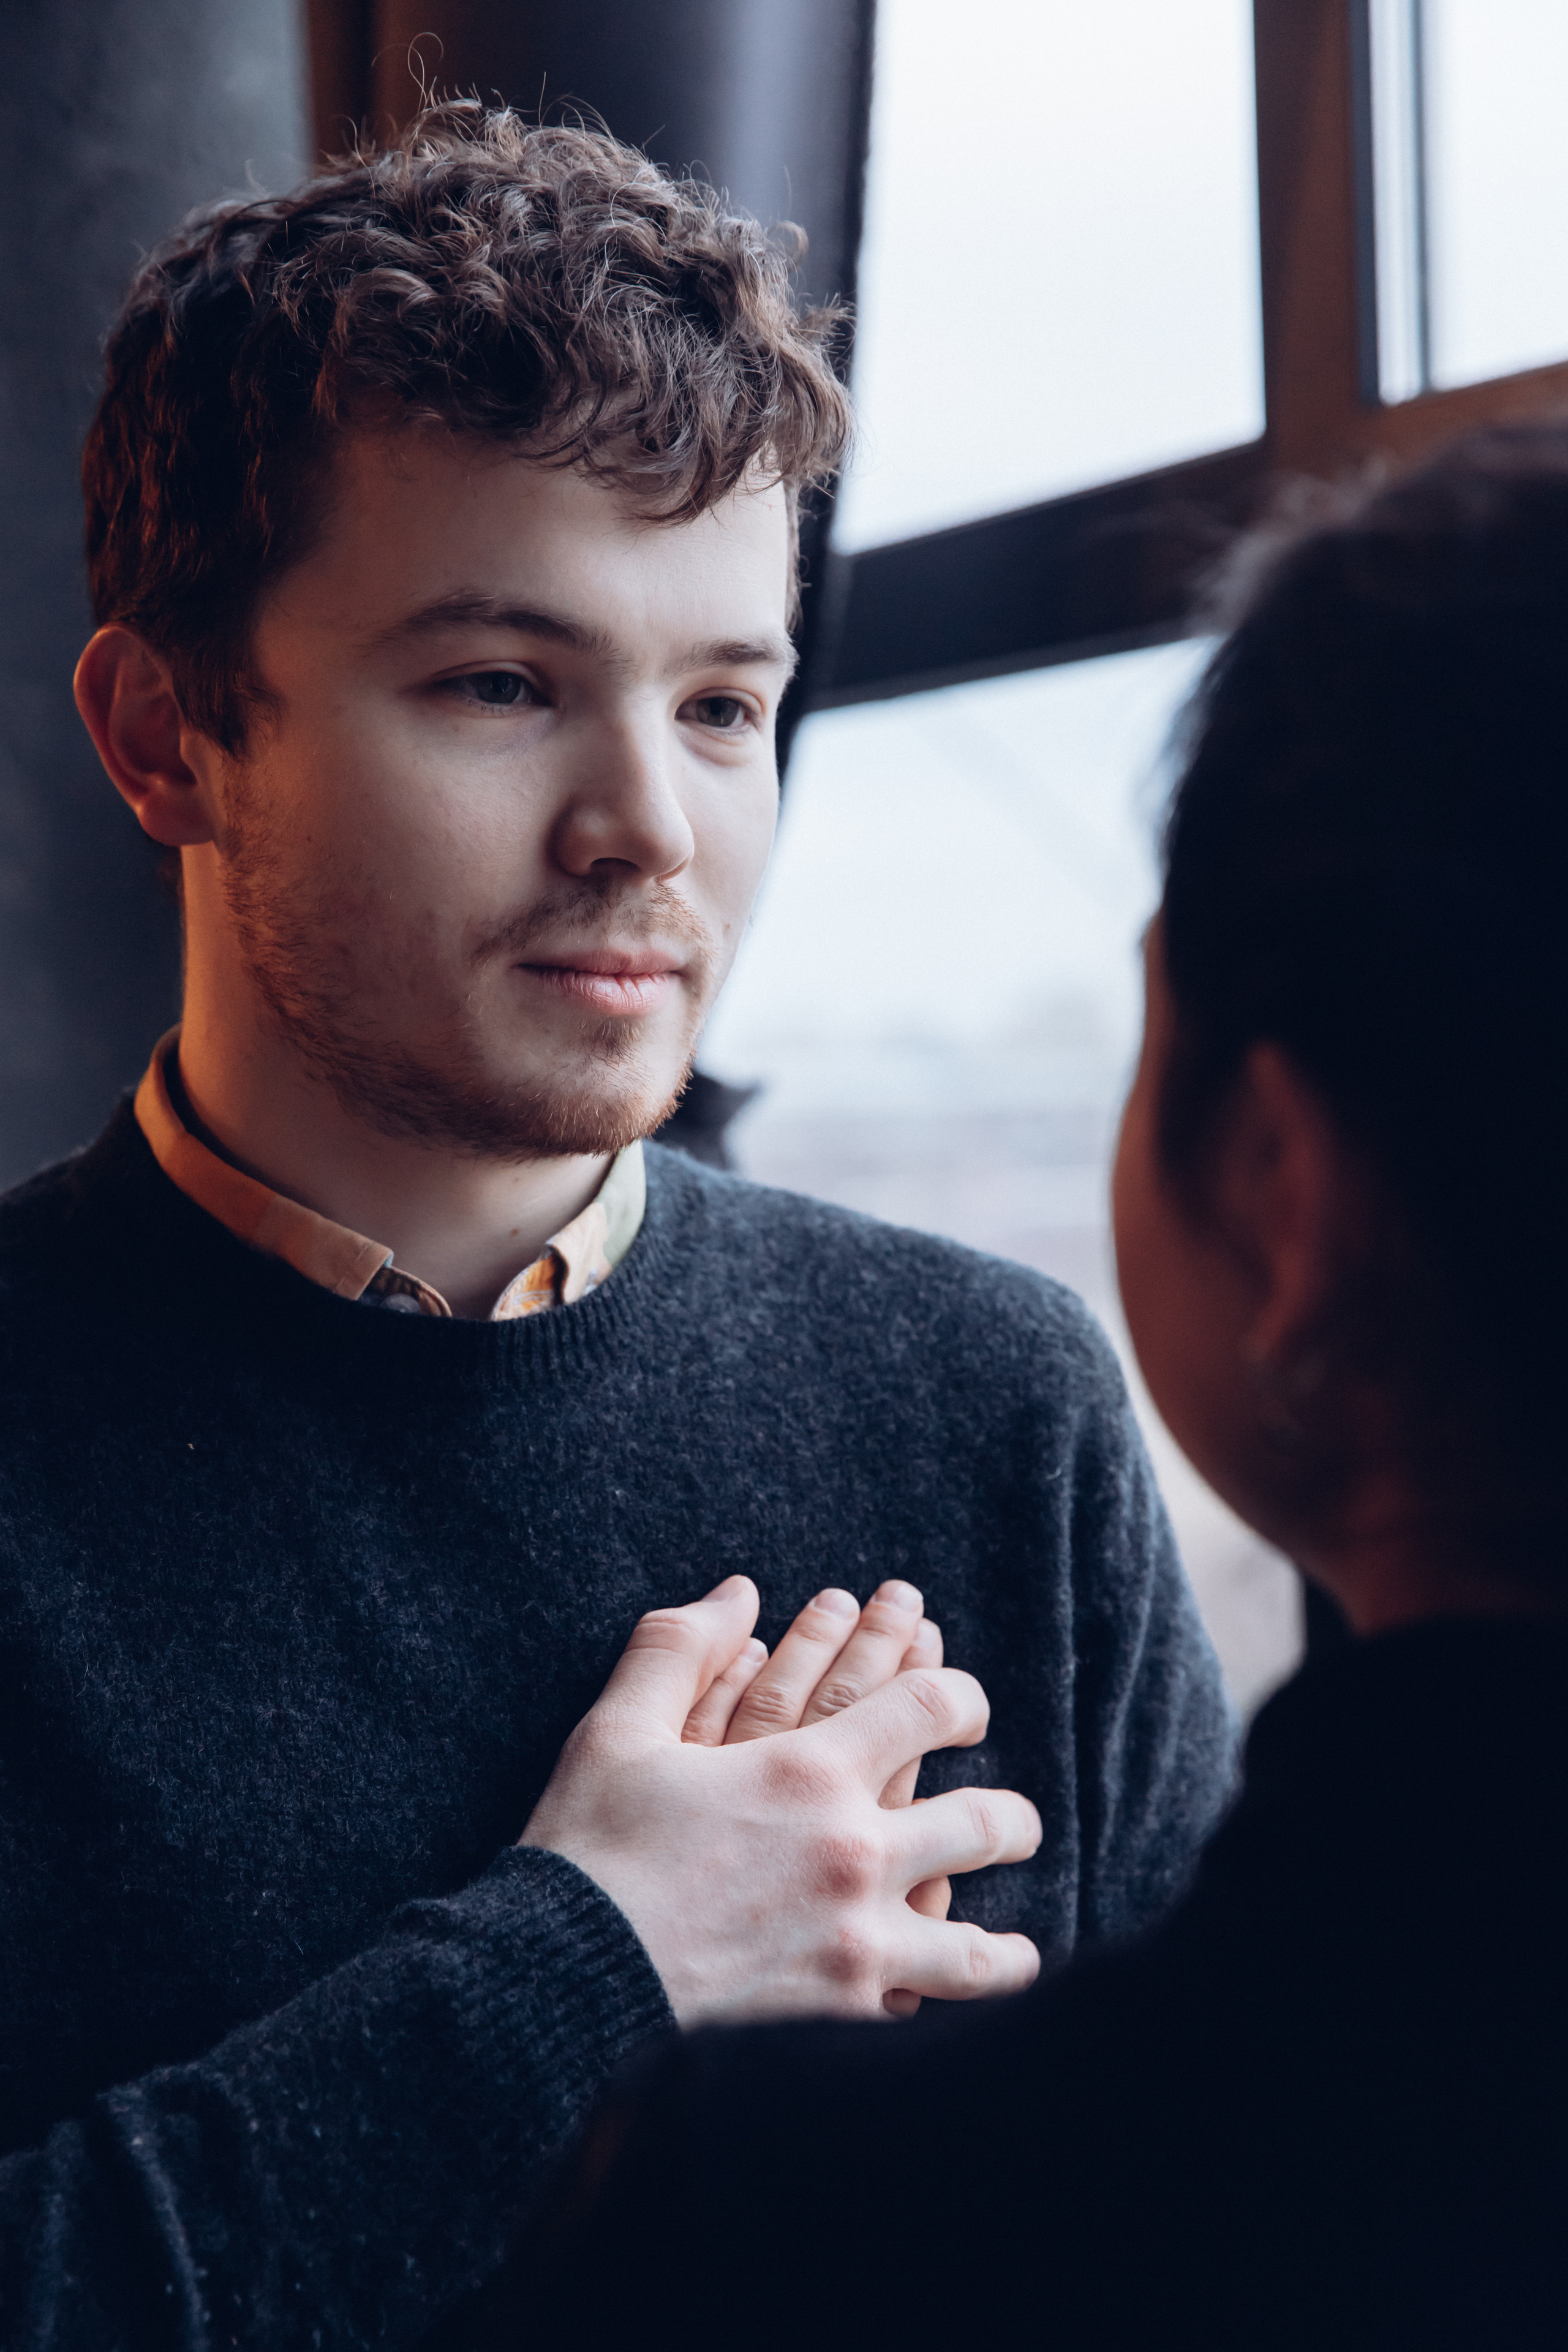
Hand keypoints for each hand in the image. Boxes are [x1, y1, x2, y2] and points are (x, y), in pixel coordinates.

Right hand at [520, 1576, 1041, 2026]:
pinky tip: (952, 2020)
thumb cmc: (586, 1854)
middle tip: (1016, 1823)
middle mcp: (852, 1857)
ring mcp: (855, 1949)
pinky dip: (943, 2014)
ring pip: (974, 1949)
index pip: (928, 1709)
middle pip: (980, 1824)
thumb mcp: (616, 1732)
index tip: (963, 1707)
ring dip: (1008, 1948)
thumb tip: (737, 1594)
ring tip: (1023, 1951)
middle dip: (1011, 1818)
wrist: (557, 1989)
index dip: (957, 1695)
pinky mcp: (836, 2021)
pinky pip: (921, 2014)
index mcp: (809, 1774)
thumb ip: (679, 1650)